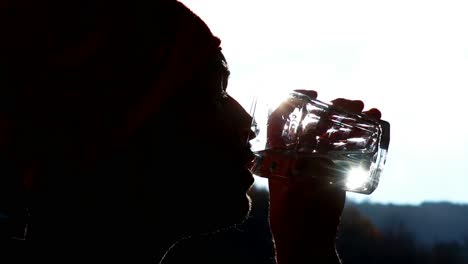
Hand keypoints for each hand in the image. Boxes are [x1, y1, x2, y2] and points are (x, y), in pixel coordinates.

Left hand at [268, 90, 381, 263]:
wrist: (307, 236)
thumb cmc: (288, 214)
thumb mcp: (288, 191)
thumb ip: (295, 175)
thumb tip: (304, 159)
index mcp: (279, 150)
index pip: (282, 115)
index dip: (295, 99)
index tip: (313, 94)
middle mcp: (298, 150)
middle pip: (315, 118)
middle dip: (333, 106)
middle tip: (350, 103)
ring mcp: (319, 157)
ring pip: (334, 129)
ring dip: (351, 116)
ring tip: (368, 110)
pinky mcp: (336, 167)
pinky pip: (348, 146)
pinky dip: (362, 133)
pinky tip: (375, 122)